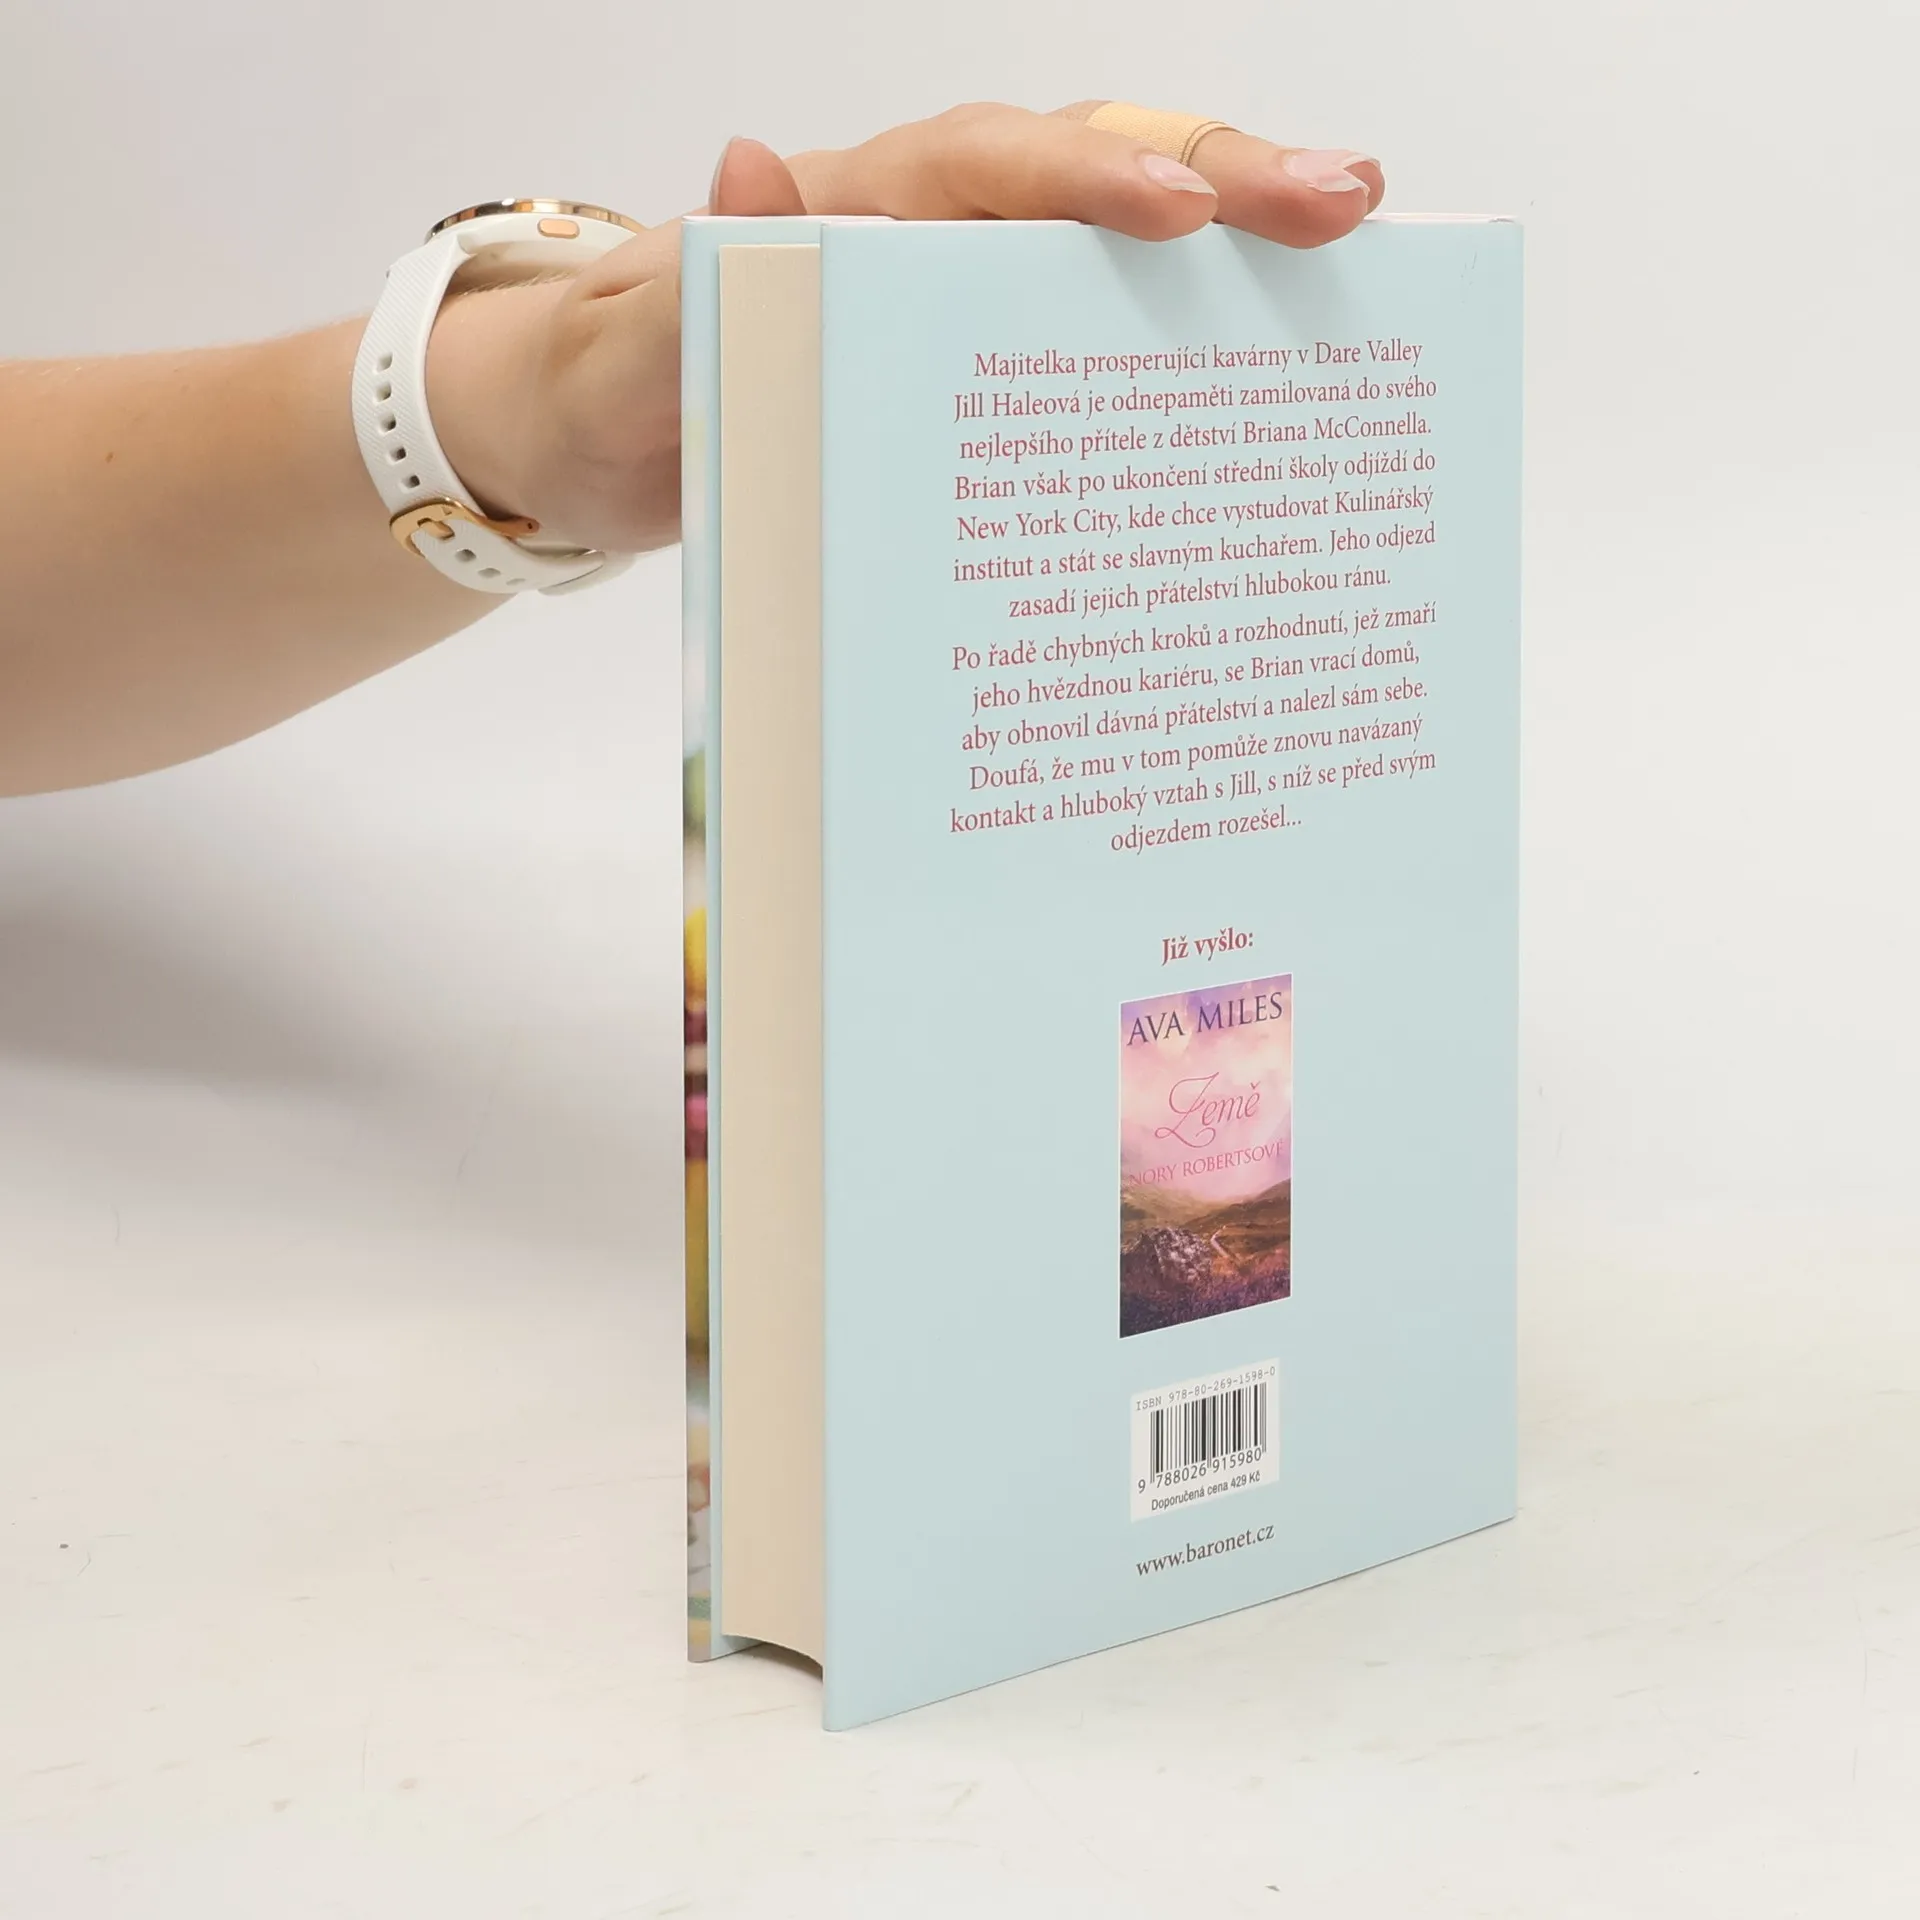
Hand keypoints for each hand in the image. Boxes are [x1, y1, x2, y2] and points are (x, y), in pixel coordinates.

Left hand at [428, 104, 1382, 556]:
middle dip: (1225, 177)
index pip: (985, 170)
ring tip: (1360, 265)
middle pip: (1094, 174)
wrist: (584, 442)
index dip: (1089, 184)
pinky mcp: (974, 368)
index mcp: (848, 211)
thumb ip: (677, 281)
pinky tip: (1270, 392)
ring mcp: (960, 298)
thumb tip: (749, 167)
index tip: (1187, 214)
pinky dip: (1186, 351)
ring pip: (1117, 253)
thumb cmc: (603, 388)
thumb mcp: (618, 352)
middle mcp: (925, 233)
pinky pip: (1093, 344)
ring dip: (1237, 254)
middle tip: (1347, 205)